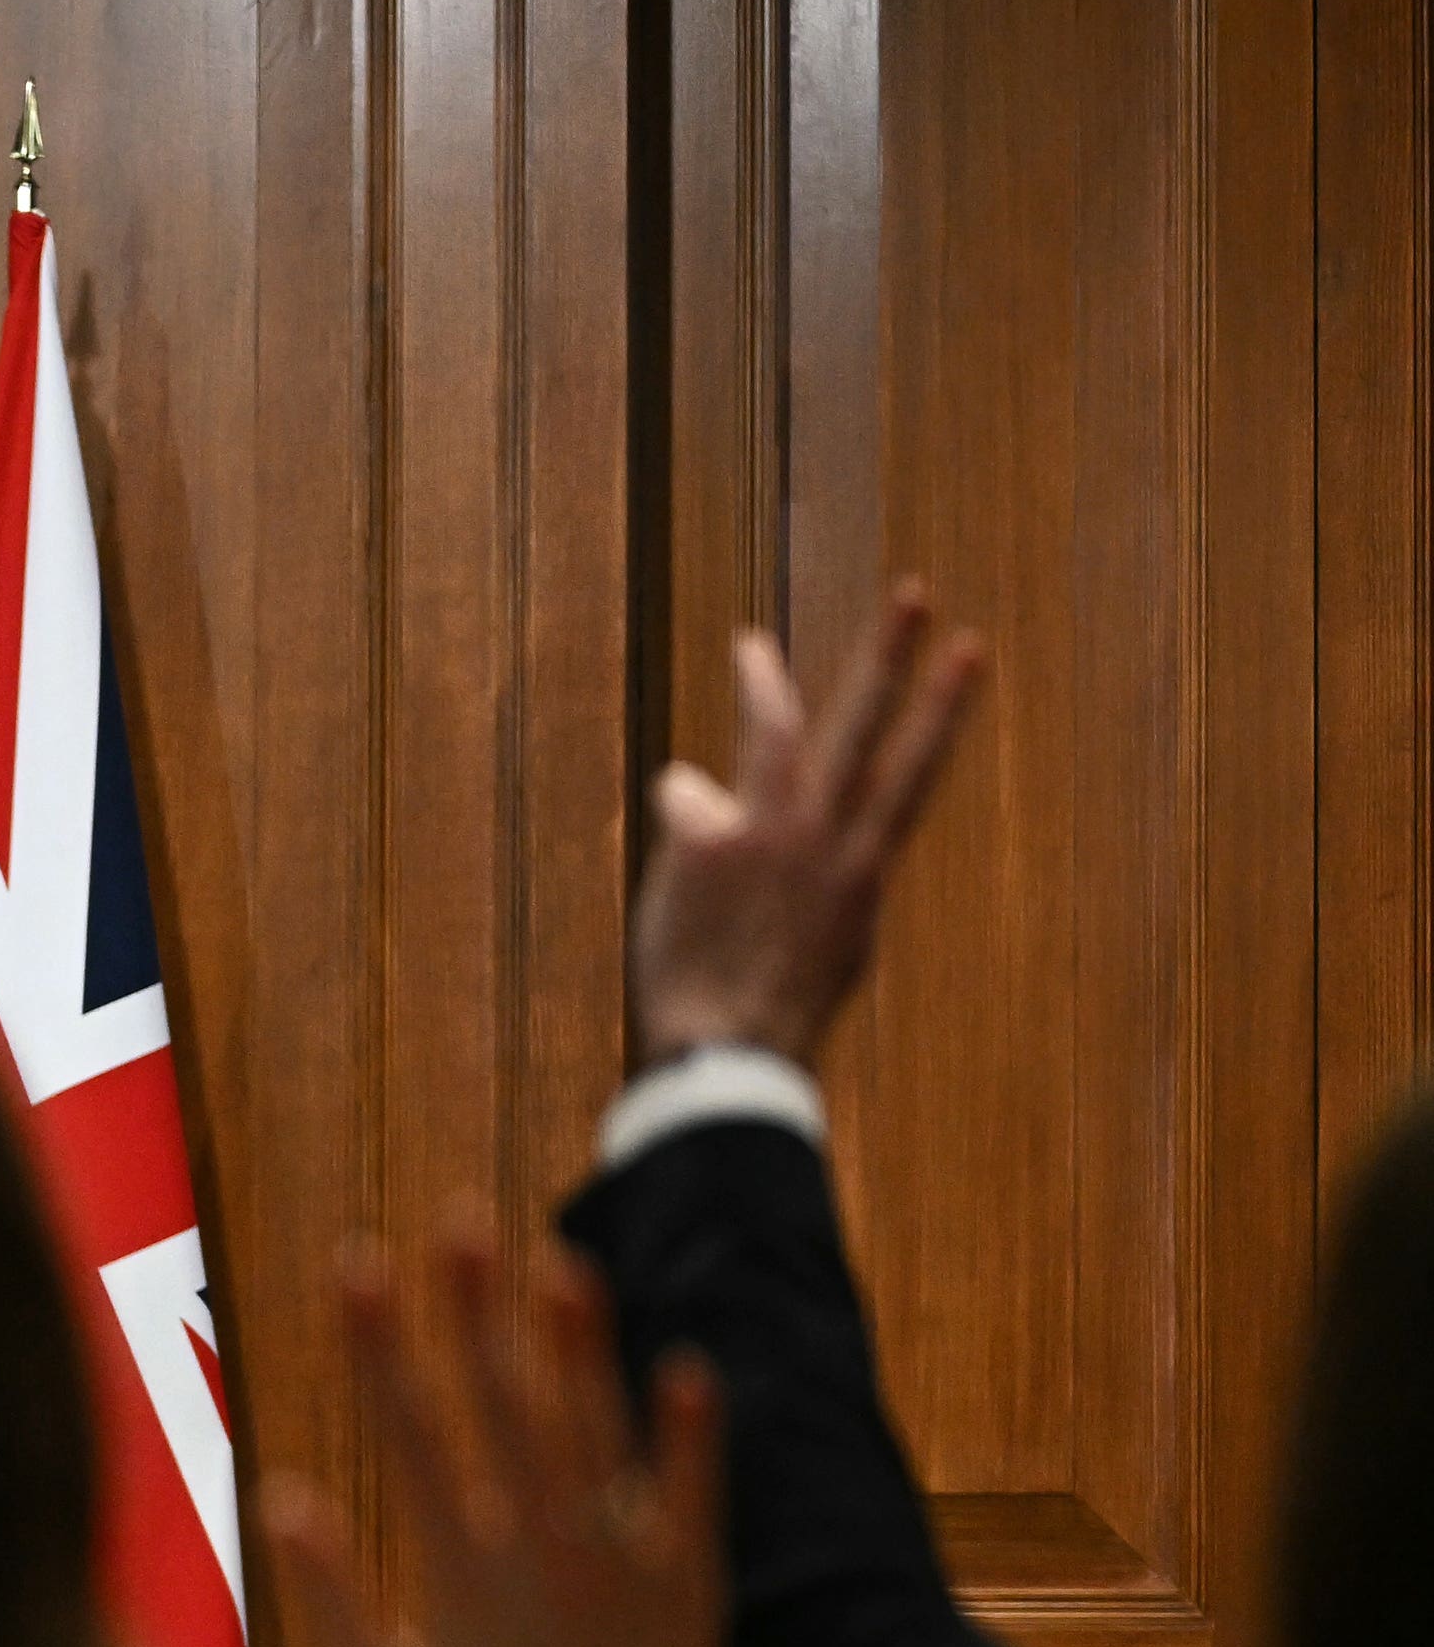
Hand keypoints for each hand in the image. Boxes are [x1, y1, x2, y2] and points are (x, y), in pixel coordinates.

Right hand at [263, 1233, 723, 1646]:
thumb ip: (327, 1600)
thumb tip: (283, 1492)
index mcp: (457, 1580)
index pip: (410, 1432)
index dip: (383, 1343)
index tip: (359, 1264)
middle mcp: (539, 1562)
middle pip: (504, 1408)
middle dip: (476, 1310)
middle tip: (460, 1222)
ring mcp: (620, 1573)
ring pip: (597, 1433)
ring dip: (577, 1344)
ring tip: (560, 1262)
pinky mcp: (687, 1596)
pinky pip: (692, 1497)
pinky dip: (689, 1432)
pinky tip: (682, 1362)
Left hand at [627, 581, 985, 1073]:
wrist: (732, 1052)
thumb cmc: (775, 1013)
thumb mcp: (828, 945)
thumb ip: (823, 881)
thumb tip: (821, 846)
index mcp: (864, 867)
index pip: (911, 771)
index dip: (942, 709)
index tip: (967, 651)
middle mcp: (825, 838)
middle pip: (866, 727)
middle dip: (892, 657)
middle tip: (915, 594)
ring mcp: (770, 833)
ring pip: (779, 734)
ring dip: (766, 681)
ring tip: (752, 643)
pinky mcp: (712, 841)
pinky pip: (685, 801)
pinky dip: (683, 813)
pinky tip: (681, 836)